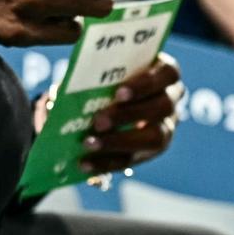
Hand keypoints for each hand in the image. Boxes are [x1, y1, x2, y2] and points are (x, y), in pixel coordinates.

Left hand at [79, 53, 183, 175]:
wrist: (108, 100)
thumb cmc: (108, 78)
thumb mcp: (103, 71)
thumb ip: (93, 76)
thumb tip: (62, 93)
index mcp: (164, 72)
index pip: (168, 74)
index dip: (145, 84)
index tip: (118, 93)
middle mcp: (172, 100)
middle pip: (162, 107)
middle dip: (129, 115)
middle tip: (99, 121)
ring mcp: (167, 127)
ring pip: (154, 138)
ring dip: (119, 142)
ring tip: (89, 144)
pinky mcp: (151, 151)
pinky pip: (134, 160)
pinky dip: (107, 162)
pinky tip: (85, 163)